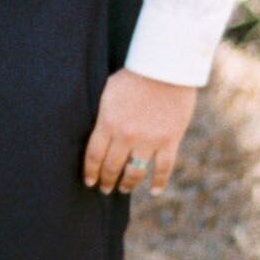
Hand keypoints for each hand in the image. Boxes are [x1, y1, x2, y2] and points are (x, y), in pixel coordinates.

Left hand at [83, 71, 197, 197]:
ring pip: (135, 172)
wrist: (166, 67)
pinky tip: (154, 191)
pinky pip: (163, 168)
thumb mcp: (108, 91)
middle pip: (112, 167)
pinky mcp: (170, 140)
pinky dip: (159, 182)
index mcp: (108, 123)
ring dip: (127, 184)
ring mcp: (149, 140)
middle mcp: (127, 135)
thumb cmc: (134, 75)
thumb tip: (97, 131)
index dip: (91, 172)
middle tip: (104, 188)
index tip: (89, 181)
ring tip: (123, 189)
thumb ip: (103, 115)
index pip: (94, 156)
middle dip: (106, 181)